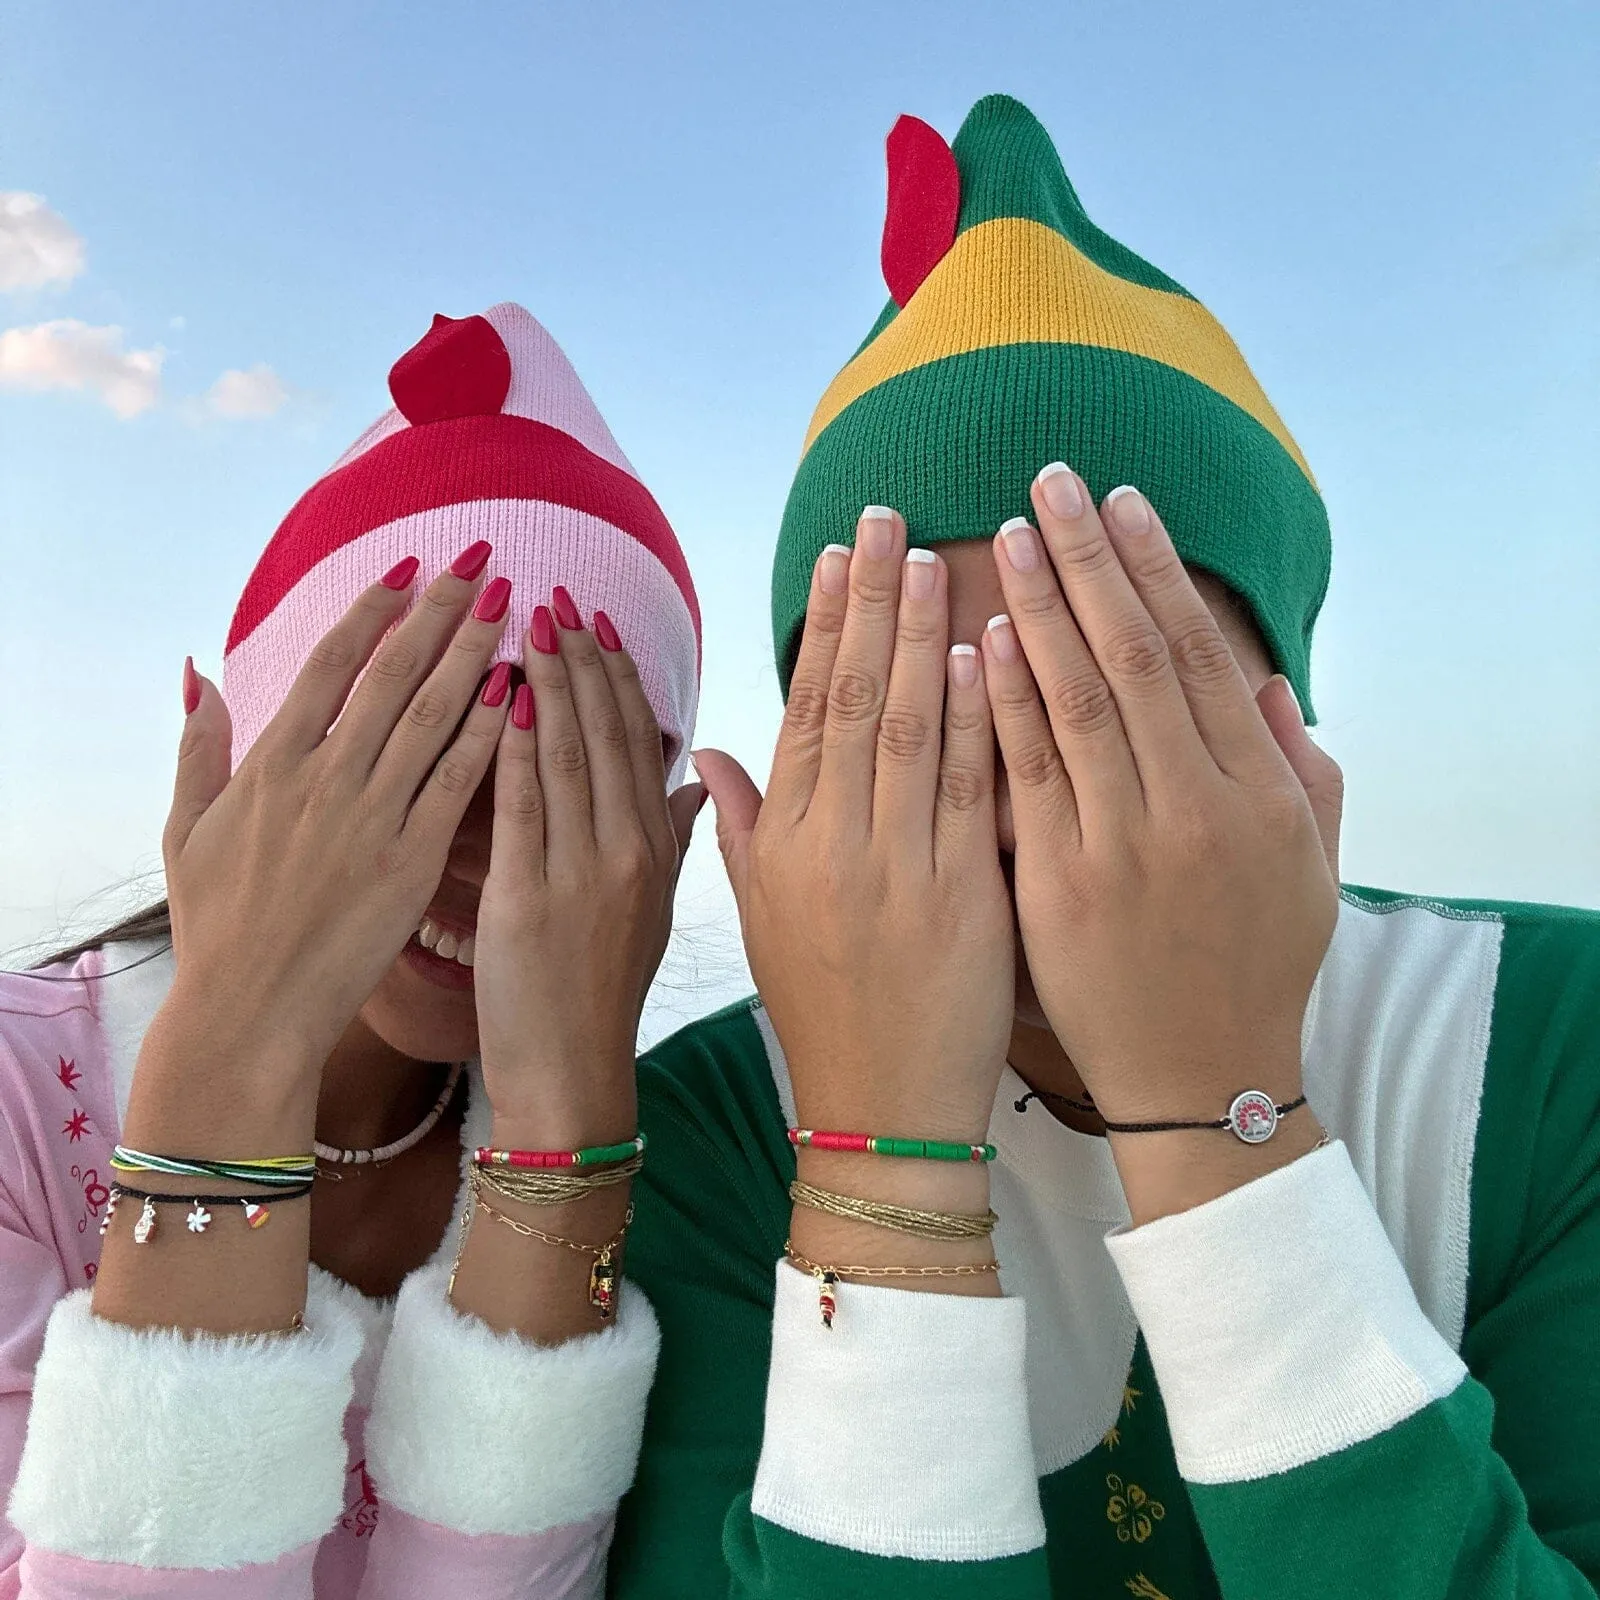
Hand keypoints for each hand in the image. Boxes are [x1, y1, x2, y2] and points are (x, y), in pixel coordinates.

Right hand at [161, 551, 512, 1086]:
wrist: (249, 1011)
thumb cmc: (217, 924)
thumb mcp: (185, 828)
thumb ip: (198, 746)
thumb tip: (198, 671)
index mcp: (272, 762)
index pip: (334, 662)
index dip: (378, 607)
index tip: (413, 567)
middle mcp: (325, 778)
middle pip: (395, 673)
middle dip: (442, 611)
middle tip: (484, 561)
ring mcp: (371, 817)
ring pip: (433, 715)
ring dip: (474, 654)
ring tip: (510, 606)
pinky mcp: (411, 861)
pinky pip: (457, 783)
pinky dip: (488, 732)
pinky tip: (517, 693)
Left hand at [471, 595, 700, 1135]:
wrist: (573, 1075)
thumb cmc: (602, 994)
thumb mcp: (655, 912)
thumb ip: (676, 838)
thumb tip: (700, 779)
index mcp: (657, 852)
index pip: (641, 743)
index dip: (619, 677)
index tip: (596, 624)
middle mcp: (630, 854)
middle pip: (609, 735)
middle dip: (582, 661)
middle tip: (556, 597)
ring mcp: (584, 875)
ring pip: (570, 757)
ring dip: (550, 684)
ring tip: (527, 624)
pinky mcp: (531, 900)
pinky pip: (524, 807)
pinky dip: (514, 747)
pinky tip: (501, 697)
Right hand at [697, 509, 1013, 1145]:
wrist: (879, 1117)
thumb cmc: (822, 1016)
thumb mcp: (760, 922)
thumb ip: (743, 829)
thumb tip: (710, 749)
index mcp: (785, 845)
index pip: (804, 709)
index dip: (822, 624)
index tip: (837, 552)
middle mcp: (835, 845)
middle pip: (855, 698)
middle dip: (870, 598)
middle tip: (887, 513)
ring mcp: (900, 869)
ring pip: (911, 728)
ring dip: (923, 633)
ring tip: (934, 553)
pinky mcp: (965, 897)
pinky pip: (972, 789)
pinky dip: (981, 716)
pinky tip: (986, 649)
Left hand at [982, 469, 1338, 1210]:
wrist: (1200, 1078)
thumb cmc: (1257, 966)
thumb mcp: (1312, 868)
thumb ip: (1299, 769)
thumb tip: (1270, 683)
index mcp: (1258, 794)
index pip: (1199, 655)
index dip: (1156, 571)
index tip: (1121, 503)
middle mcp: (1193, 808)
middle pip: (1134, 657)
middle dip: (1089, 561)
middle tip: (1050, 482)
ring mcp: (1120, 846)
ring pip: (1074, 703)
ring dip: (1038, 611)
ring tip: (1007, 534)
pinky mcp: (1055, 885)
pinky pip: (1022, 776)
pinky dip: (1000, 703)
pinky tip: (976, 641)